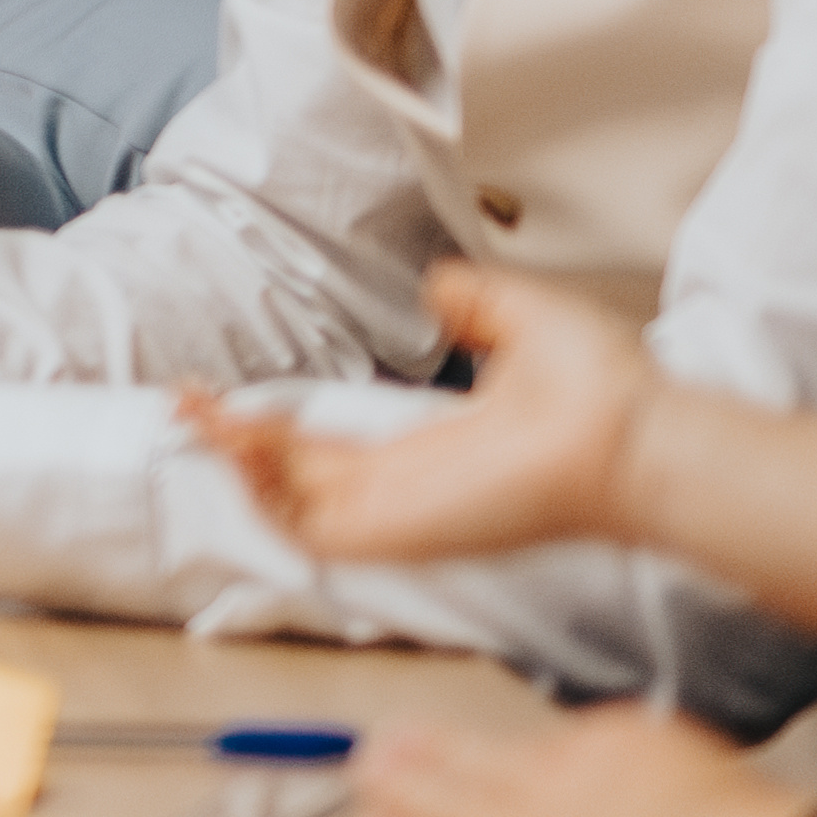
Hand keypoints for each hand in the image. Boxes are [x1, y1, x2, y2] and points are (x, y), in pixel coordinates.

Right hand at [194, 262, 653, 570]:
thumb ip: (469, 300)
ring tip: (200, 414)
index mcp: (426, 449)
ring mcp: (397, 513)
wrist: (629, 431)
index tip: (230, 393)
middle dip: (232, 440)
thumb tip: (439, 285)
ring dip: (237, 460)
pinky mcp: (397, 531)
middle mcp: (404, 487)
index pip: (328, 447)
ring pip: (287, 503)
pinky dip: (265, 492)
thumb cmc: (598, 390)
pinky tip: (240, 442)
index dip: (272, 422)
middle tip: (186, 402)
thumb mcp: (516, 317)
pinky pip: (307, 528)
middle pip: (291, 476)